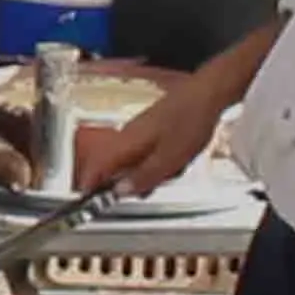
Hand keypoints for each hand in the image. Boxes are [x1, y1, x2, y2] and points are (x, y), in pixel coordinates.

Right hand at [72, 77, 222, 194]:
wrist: (206, 94)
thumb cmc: (189, 121)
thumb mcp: (169, 159)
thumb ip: (143, 177)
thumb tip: (121, 192)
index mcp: (125, 142)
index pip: (96, 166)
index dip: (89, 184)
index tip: (87, 200)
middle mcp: (126, 135)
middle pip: (113, 167)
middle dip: (128, 182)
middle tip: (147, 190)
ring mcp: (138, 131)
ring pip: (132, 161)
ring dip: (148, 173)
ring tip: (173, 171)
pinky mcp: (151, 129)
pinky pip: (146, 153)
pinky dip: (158, 162)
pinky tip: (177, 162)